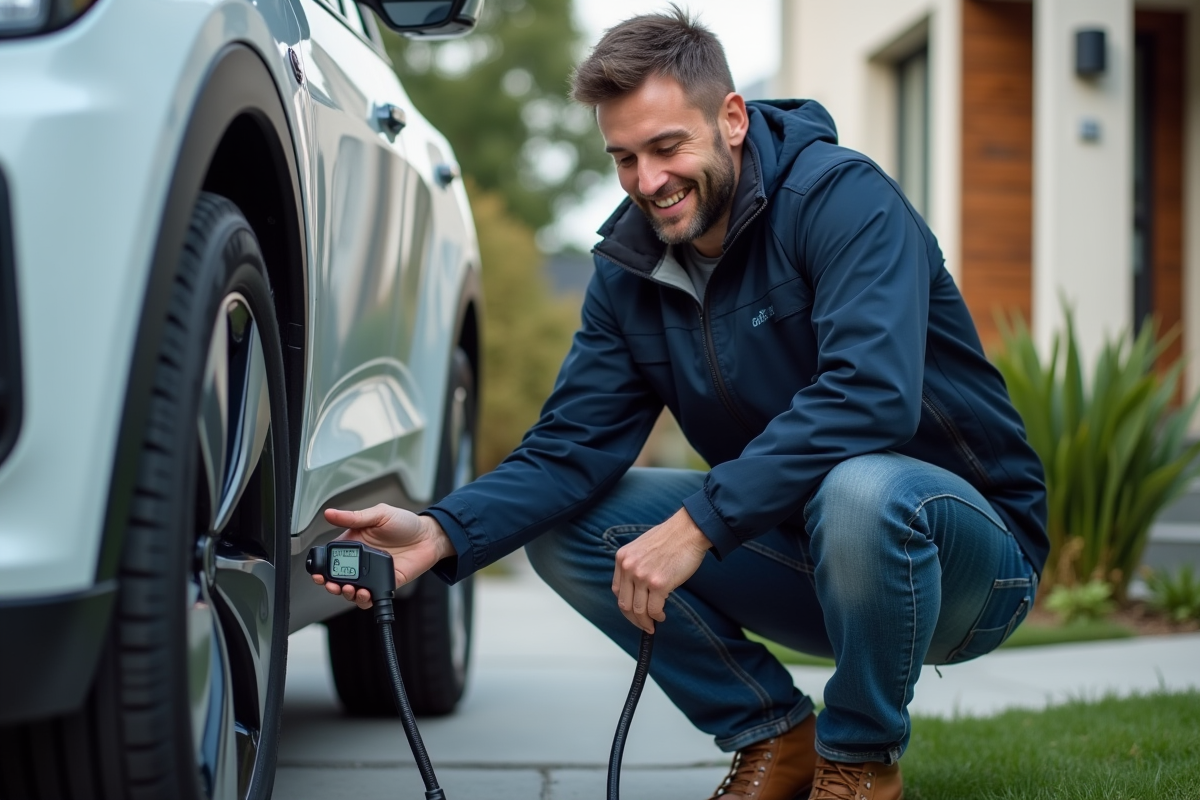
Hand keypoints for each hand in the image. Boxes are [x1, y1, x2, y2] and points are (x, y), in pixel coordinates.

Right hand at [312, 504, 454, 609]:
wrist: (429, 536)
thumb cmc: (406, 523)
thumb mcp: (379, 514)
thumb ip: (355, 517)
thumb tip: (330, 513)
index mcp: (355, 543)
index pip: (332, 558)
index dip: (322, 567)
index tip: (318, 573)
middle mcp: (361, 561)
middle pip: (338, 578)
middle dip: (330, 585)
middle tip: (331, 584)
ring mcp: (372, 574)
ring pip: (351, 591)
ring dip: (346, 594)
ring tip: (348, 589)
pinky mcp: (385, 584)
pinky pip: (371, 597)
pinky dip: (364, 600)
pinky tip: (364, 594)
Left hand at [612, 507, 711, 633]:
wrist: (688, 530)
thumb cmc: (670, 537)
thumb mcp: (641, 547)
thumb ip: (635, 565)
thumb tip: (638, 590)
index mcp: (622, 558)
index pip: (617, 590)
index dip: (625, 605)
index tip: (632, 612)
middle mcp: (629, 567)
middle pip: (624, 604)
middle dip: (633, 619)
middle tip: (643, 625)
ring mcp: (643, 576)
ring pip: (638, 610)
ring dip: (646, 621)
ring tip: (653, 623)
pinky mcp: (659, 584)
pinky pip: (654, 609)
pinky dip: (657, 616)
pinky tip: (661, 616)